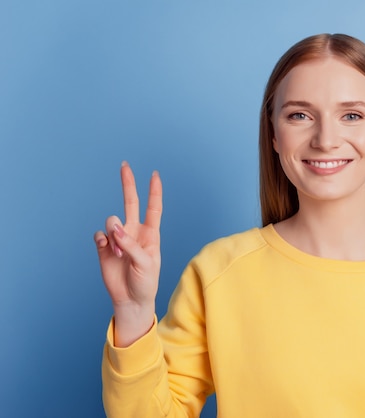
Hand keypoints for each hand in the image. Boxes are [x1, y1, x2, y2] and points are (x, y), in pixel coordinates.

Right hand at [94, 161, 162, 346]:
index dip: (154, 192)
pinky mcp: (104, 248)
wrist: (131, 300)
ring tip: (119, 252)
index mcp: (150, 234)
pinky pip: (99, 235)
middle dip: (128, 184)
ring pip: (112, 220)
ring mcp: (118, 239)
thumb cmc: (145, 282)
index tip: (155, 174)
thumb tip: (114, 227)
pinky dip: (102, 239)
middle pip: (130, 203)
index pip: (153, 208)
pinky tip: (107, 247)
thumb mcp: (145, 263)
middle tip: (125, 165)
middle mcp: (134, 232)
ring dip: (114, 232)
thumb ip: (131, 244)